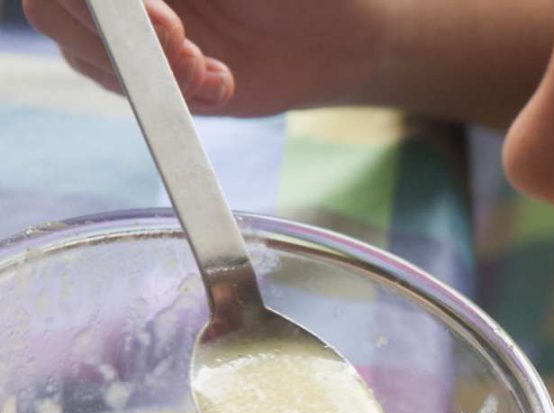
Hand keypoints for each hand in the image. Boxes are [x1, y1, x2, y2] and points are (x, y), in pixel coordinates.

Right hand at [21, 0, 387, 115]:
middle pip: (54, 6)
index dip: (102, 2)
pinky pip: (123, 88)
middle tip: (189, 54)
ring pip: (81, 48)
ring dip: (148, 71)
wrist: (333, 35)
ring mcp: (123, 24)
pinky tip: (220, 84)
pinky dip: (171, 96)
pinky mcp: (146, 72)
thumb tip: (144, 7)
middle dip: (120, 39)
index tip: (165, 21)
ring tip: (212, 72)